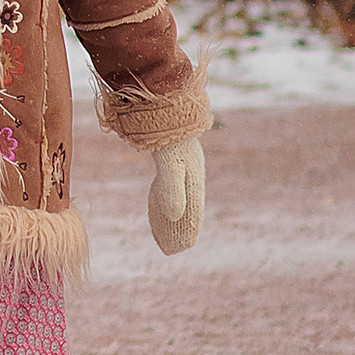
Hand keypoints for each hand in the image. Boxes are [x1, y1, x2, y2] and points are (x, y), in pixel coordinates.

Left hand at [149, 137, 204, 254]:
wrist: (166, 106)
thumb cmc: (169, 137)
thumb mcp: (170, 166)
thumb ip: (172, 191)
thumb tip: (174, 217)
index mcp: (194, 178)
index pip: (193, 211)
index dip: (188, 230)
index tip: (182, 247)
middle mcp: (191, 173)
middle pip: (188, 206)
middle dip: (181, 227)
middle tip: (173, 247)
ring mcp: (183, 165)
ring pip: (180, 195)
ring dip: (174, 214)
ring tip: (166, 230)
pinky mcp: (174, 156)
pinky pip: (171, 183)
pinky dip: (167, 198)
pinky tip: (160, 202)